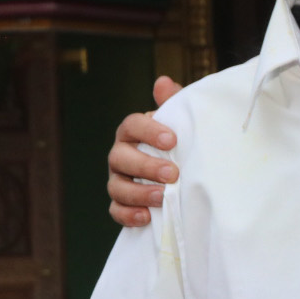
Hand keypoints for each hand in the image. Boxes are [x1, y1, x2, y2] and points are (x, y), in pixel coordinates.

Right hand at [107, 76, 183, 227]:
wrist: (183, 173)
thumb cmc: (179, 144)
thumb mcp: (181, 124)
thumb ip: (173, 104)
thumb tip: (163, 82)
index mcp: (133, 132)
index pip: (131, 125)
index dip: (148, 131)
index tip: (172, 140)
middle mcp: (121, 154)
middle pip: (121, 158)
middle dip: (146, 166)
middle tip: (173, 173)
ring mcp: (118, 179)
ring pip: (116, 186)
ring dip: (139, 193)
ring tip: (162, 197)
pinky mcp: (121, 203)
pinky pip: (116, 211)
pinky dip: (129, 215)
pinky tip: (147, 217)